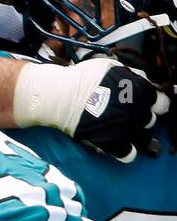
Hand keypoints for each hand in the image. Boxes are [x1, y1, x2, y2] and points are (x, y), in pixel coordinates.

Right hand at [14, 57, 169, 162]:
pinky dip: (126, 151)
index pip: (160, 101)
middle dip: (141, 116)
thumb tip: (143, 80)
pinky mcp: (112, 144)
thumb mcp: (111, 66)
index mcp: (140, 91)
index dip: (152, 102)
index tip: (142, 102)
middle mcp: (138, 111)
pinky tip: (118, 145)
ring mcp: (126, 129)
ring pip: (143, 136)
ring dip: (134, 131)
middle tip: (127, 113)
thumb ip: (131, 75)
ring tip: (120, 128)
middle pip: (151, 119)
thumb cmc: (82, 78)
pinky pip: (129, 154)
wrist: (59, 96)